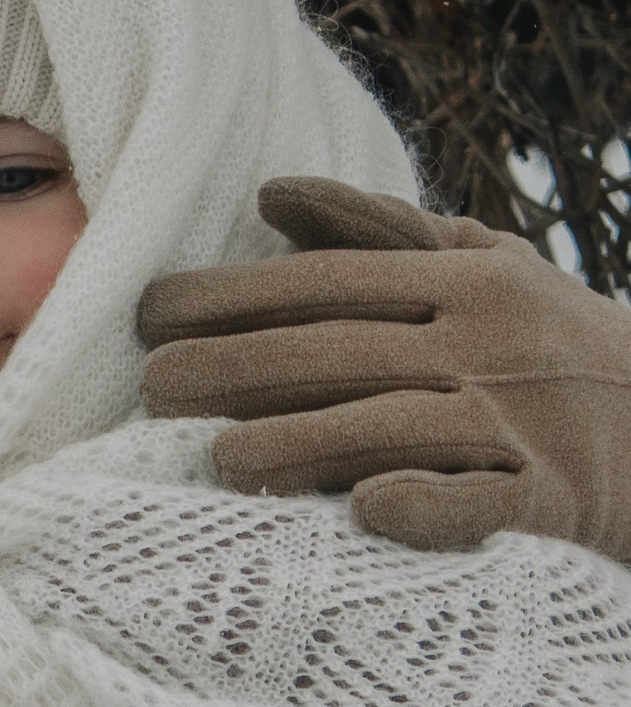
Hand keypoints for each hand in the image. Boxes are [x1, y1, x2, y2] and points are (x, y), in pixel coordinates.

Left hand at [140, 177, 630, 555]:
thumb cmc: (556, 345)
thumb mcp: (490, 268)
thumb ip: (386, 233)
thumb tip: (275, 194)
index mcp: (467, 280)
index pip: (330, 282)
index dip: (235, 295)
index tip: (150, 313)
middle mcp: (489, 341)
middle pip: (345, 350)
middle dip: (242, 366)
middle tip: (153, 389)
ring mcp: (521, 422)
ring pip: (398, 424)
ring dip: (307, 440)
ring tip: (220, 459)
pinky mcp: (552, 496)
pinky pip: (483, 503)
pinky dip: (427, 505)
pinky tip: (364, 511)